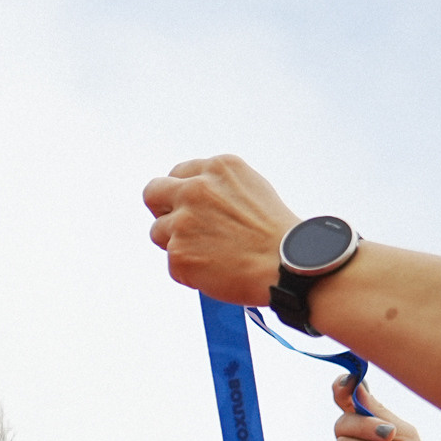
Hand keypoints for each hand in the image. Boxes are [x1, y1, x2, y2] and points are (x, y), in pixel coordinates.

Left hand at [141, 155, 298, 305]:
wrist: (288, 266)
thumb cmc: (278, 234)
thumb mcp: (252, 189)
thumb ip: (219, 187)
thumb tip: (193, 196)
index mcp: (217, 168)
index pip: (178, 173)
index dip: (182, 194)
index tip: (190, 208)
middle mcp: (195, 189)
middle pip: (153, 193)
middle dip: (161, 209)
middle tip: (176, 227)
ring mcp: (183, 222)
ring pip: (159, 232)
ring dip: (177, 244)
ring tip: (211, 255)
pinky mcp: (178, 253)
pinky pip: (173, 264)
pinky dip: (190, 272)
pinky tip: (217, 272)